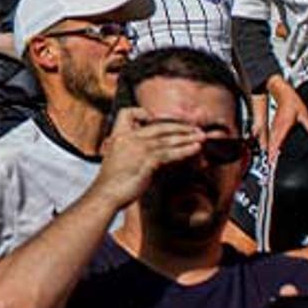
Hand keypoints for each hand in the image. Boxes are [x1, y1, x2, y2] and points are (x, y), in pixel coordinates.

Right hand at [87, 108, 205, 210]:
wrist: (106, 194)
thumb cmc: (113, 182)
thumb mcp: (119, 159)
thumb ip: (134, 151)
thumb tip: (156, 152)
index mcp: (118, 135)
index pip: (127, 113)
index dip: (143, 113)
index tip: (158, 120)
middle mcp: (128, 138)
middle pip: (158, 125)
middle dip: (179, 126)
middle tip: (194, 129)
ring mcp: (137, 148)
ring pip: (167, 138)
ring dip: (188, 137)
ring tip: (202, 137)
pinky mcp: (146, 160)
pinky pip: (170, 153)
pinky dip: (185, 150)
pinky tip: (195, 150)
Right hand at [264, 78, 307, 156]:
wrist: (280, 91)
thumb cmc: (291, 100)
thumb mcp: (304, 114)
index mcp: (283, 126)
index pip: (276, 142)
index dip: (273, 153)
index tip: (272, 161)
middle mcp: (275, 127)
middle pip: (270, 144)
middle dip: (270, 155)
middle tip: (270, 165)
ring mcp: (272, 126)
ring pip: (268, 141)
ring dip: (269, 150)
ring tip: (269, 160)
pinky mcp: (271, 125)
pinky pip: (269, 137)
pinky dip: (269, 144)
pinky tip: (271, 148)